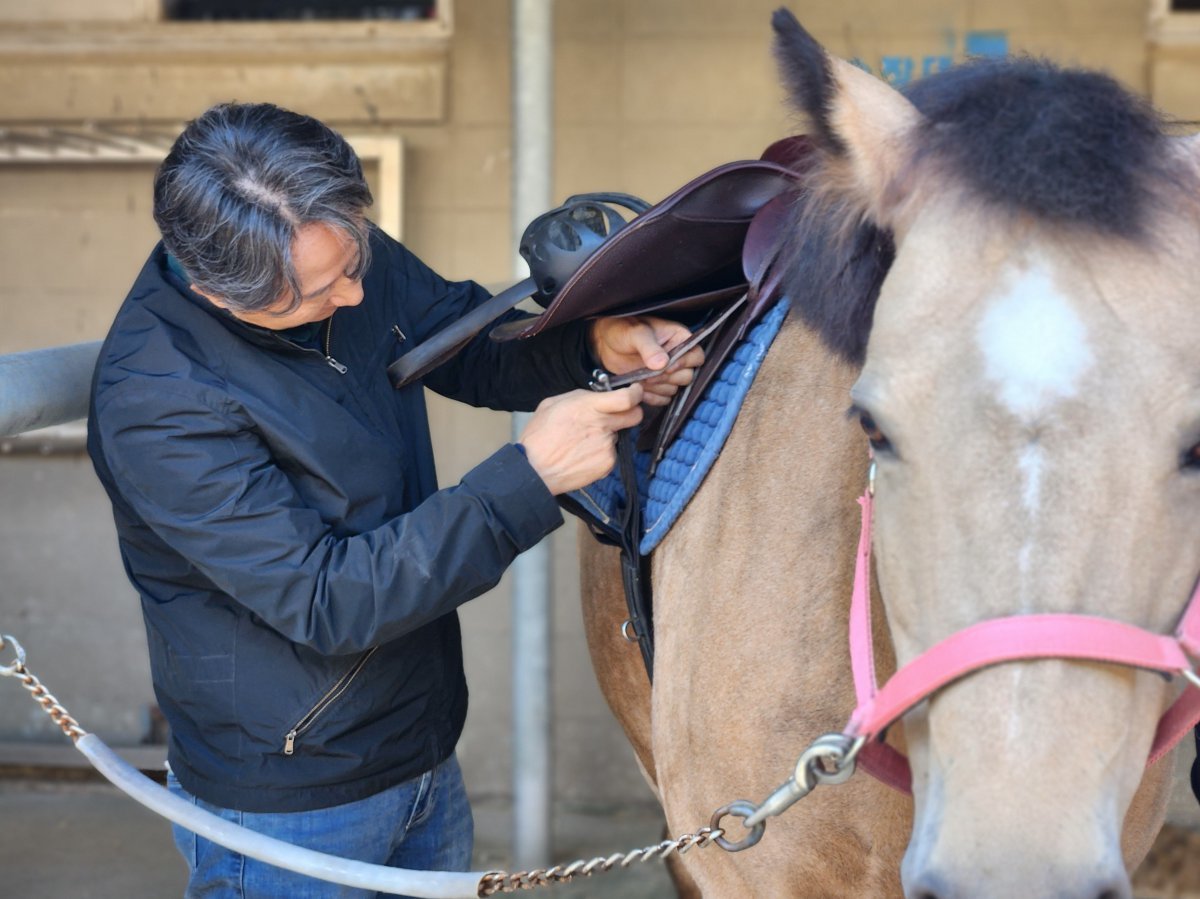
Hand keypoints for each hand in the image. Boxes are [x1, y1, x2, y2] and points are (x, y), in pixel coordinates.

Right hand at [519, 385, 644, 493]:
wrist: (534, 470)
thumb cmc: (539, 436)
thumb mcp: (553, 403)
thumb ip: (581, 397)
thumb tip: (598, 398)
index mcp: (589, 407)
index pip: (626, 398)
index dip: (635, 394)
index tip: (635, 392)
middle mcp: (602, 426)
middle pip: (634, 416)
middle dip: (631, 413)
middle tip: (617, 416)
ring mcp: (607, 446)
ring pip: (618, 435)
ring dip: (607, 435)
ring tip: (582, 442)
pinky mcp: (608, 464)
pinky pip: (611, 453)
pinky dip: (601, 453)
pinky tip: (583, 455)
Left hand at [590, 316, 704, 406]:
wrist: (605, 342)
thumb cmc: (622, 330)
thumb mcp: (635, 334)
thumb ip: (649, 347)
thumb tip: (662, 364)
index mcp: (679, 338)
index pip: (696, 356)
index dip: (683, 364)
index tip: (665, 367)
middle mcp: (678, 356)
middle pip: (687, 376)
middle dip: (667, 378)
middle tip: (648, 375)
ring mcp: (668, 372)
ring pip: (675, 389)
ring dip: (658, 388)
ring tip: (641, 379)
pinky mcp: (658, 385)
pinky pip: (664, 399)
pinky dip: (652, 397)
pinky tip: (639, 388)